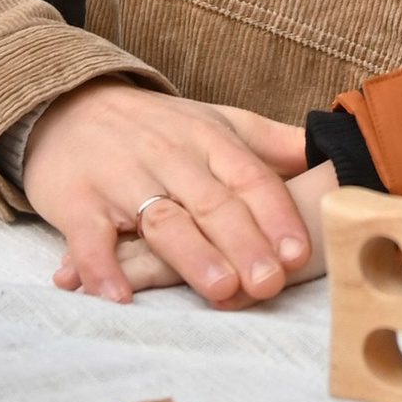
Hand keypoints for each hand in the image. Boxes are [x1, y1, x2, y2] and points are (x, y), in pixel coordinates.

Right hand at [22, 83, 312, 305]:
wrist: (67, 105)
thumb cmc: (156, 128)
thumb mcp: (218, 123)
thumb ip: (273, 144)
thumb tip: (335, 151)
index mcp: (208, 139)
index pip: (250, 177)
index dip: (276, 214)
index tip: (299, 251)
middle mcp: (168, 156)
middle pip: (212, 202)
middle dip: (244, 242)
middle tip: (269, 282)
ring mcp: (120, 178)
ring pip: (161, 218)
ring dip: (191, 256)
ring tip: (221, 289)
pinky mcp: (75, 200)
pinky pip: (89, 236)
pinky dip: (100, 267)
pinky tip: (119, 296)